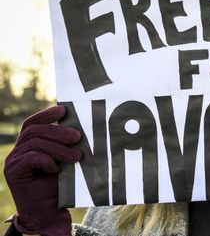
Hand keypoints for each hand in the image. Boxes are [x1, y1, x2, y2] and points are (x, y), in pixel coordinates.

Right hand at [4, 106, 81, 235]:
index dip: (46, 114)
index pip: (33, 123)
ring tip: (77, 156)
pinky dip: (46, 160)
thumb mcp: (65, 162)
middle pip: (34, 130)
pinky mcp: (13, 172)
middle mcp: (18, 150)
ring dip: (59, 148)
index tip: (64, 110)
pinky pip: (30, 158)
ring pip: (35, 143)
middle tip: (78, 136)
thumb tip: (84, 129)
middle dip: (58, 131)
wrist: (48, 213)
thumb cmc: (59, 186)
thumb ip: (67, 146)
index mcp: (28, 145)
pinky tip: (57, 169)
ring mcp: (13, 161)